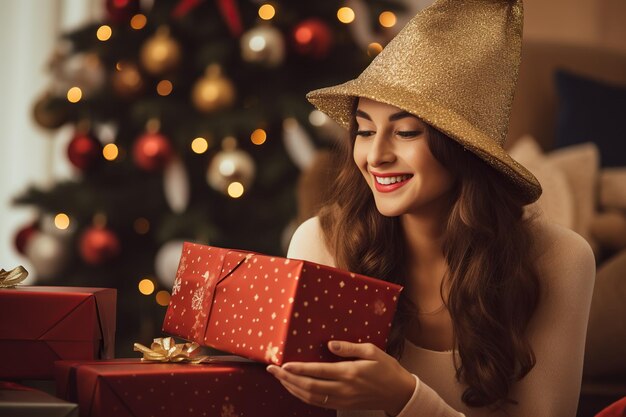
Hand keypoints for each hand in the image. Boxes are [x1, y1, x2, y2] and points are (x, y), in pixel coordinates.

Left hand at [266, 340, 415, 415]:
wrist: (399, 394)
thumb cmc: (387, 369)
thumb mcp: (372, 351)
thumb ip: (349, 347)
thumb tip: (330, 344)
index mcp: (349, 373)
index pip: (318, 372)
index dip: (299, 369)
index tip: (283, 364)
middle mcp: (343, 389)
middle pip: (309, 387)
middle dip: (288, 379)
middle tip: (272, 371)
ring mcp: (342, 400)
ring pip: (311, 398)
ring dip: (293, 389)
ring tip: (280, 379)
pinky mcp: (343, 406)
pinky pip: (319, 403)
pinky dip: (304, 397)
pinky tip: (296, 389)